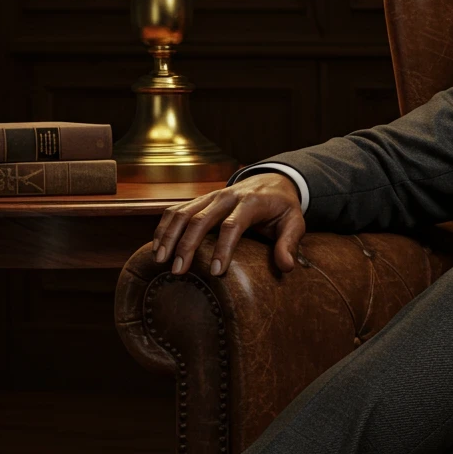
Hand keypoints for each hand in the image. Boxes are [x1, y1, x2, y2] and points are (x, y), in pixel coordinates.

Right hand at [152, 172, 305, 275]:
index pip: (233, 225)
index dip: (223, 249)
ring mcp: (210, 197)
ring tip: (160, 260)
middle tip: (178, 270)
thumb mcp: (294, 222)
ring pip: (183, 213)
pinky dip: (164, 227)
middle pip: (201, 219)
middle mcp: (226, 197)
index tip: (216, 273)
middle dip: (187, 245)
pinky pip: (176, 211)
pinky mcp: (200, 200)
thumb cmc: (282, 207)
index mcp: (251, 202)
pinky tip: (157, 247)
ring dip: (169, 236)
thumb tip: (287, 266)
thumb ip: (290, 243)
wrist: (273, 181)